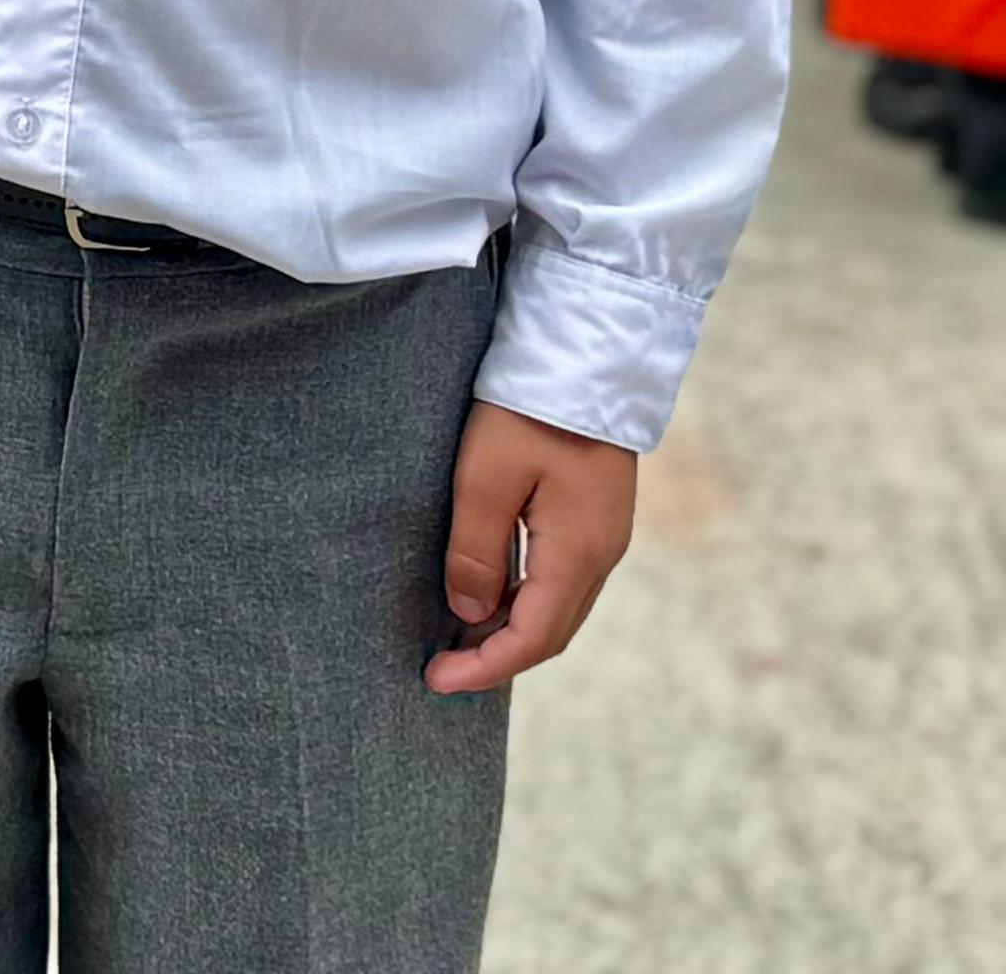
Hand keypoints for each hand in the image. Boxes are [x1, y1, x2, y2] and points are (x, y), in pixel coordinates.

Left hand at [426, 401, 636, 692]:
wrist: (584, 357)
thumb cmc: (529, 411)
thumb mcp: (485, 476)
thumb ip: (476, 550)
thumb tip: (469, 613)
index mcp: (578, 553)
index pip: (533, 637)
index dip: (485, 666)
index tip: (436, 681)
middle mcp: (601, 555)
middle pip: (551, 631)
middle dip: (497, 657)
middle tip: (442, 669)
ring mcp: (604, 538)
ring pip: (557, 608)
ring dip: (511, 630)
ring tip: (457, 639)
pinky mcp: (595, 518)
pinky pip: (560, 579)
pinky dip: (525, 599)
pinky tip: (489, 592)